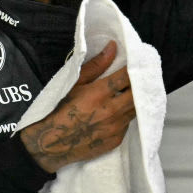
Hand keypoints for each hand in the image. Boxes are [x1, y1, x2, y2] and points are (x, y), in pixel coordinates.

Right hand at [20, 41, 135, 173]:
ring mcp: (116, 127)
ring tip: (131, 92)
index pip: (128, 77)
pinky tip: (121, 111)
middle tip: (139, 77)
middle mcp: (111, 111)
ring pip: (137, 109)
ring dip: (136, 100)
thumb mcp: (75, 84)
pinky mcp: (117, 140)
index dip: (137, 68)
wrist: (51, 145)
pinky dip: (127, 115)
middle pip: (139, 93)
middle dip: (141, 84)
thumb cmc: (60, 110)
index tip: (139, 62)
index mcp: (100, 94)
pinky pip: (129, 123)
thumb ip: (96, 65)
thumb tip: (113, 47)